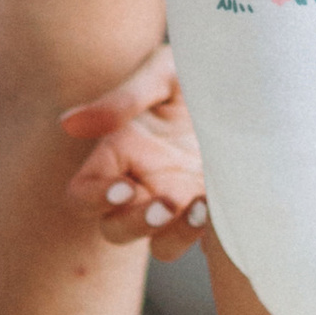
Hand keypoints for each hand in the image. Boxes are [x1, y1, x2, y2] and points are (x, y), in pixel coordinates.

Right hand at [61, 44, 209, 258]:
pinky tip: (217, 206)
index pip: (82, 195)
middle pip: (114, 229)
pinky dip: (204, 233)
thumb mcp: (161, 73)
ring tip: (199, 209)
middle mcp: (141, 182)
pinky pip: (198, 239)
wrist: (247, 82)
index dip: (95, 199)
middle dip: (136, 224)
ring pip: (158, 244)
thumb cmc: (193, 70)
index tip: (124, 187)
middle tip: (166, 203)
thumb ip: (122, 100)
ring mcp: (174, 199)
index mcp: (117, 152)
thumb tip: (68, 124)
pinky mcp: (208, 207)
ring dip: (174, 237)